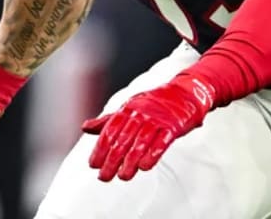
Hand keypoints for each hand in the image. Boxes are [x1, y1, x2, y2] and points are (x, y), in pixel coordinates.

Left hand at [81, 74, 214, 181]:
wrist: (184, 92)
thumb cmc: (154, 103)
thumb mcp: (129, 107)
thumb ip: (108, 120)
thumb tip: (85, 127)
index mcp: (127, 109)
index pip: (110, 131)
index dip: (100, 149)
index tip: (93, 165)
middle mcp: (141, 113)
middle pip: (123, 139)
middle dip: (112, 160)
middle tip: (104, 177)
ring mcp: (157, 119)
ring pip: (141, 142)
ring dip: (130, 162)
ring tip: (123, 177)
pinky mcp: (173, 126)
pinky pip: (162, 141)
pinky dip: (153, 154)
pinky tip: (145, 167)